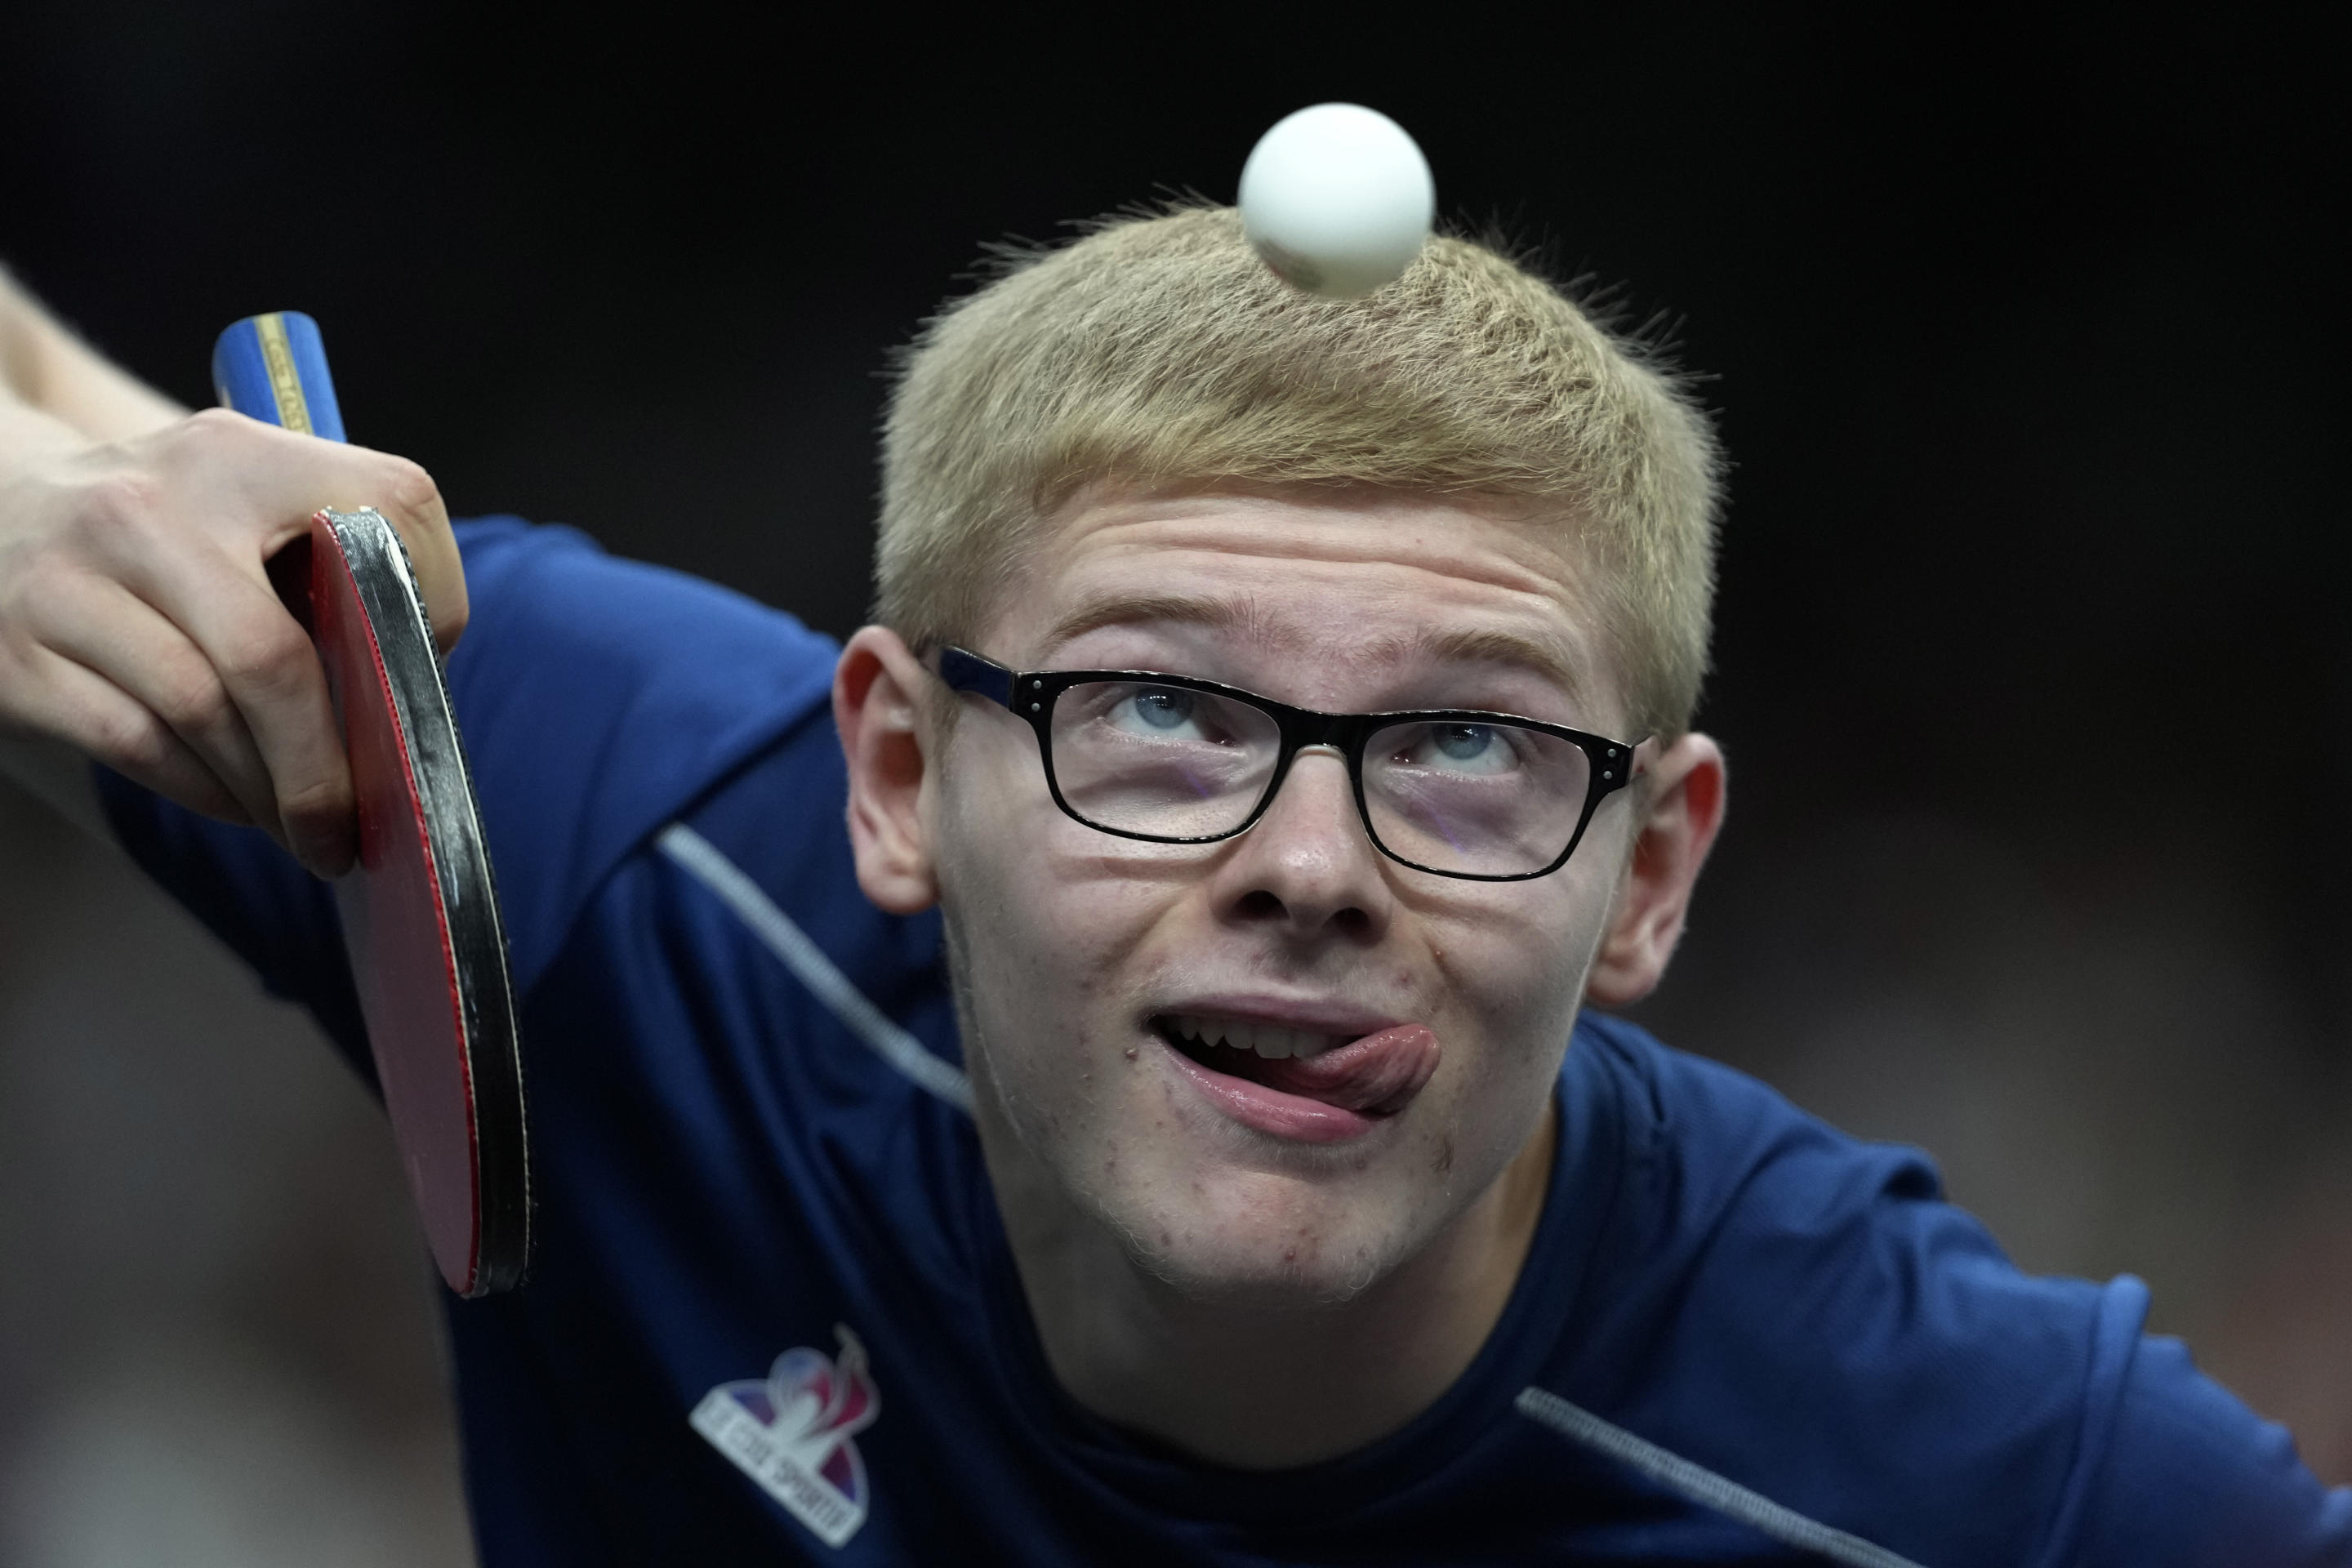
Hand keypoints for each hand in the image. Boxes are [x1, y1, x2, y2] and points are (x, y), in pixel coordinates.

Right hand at [0, 408, 465, 875]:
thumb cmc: (156, 533)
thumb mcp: (238, 503)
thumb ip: (325, 564)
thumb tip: (409, 690)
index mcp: (234, 456)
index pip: (382, 508)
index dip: (431, 599)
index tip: (423, 671)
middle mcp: (145, 508)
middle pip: (272, 656)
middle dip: (329, 763)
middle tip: (356, 821)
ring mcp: (67, 579)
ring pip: (205, 712)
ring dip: (270, 790)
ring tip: (303, 825)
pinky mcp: (16, 653)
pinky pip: (139, 743)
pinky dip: (205, 791)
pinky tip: (236, 804)